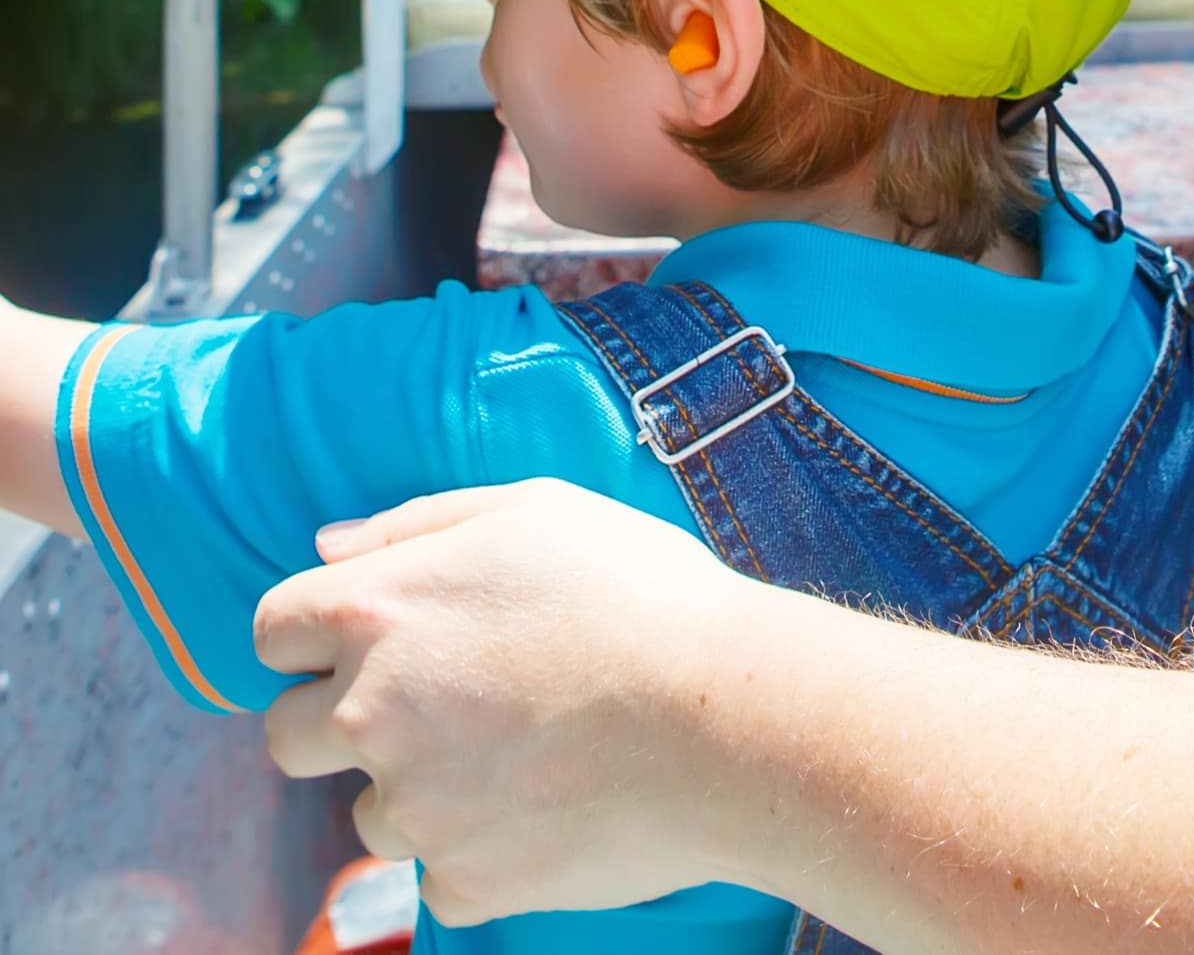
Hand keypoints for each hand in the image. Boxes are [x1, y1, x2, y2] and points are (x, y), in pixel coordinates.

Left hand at [255, 480, 757, 925]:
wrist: (722, 717)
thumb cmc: (640, 593)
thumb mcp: (537, 511)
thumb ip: (418, 523)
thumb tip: (329, 547)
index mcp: (379, 613)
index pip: (272, 631)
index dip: (316, 632)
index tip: (375, 635)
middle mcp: (370, 715)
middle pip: (286, 735)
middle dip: (341, 719)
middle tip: (441, 698)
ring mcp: (412, 809)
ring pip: (372, 810)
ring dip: (422, 785)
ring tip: (525, 748)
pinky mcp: (462, 883)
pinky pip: (441, 871)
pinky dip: (483, 846)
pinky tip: (553, 800)